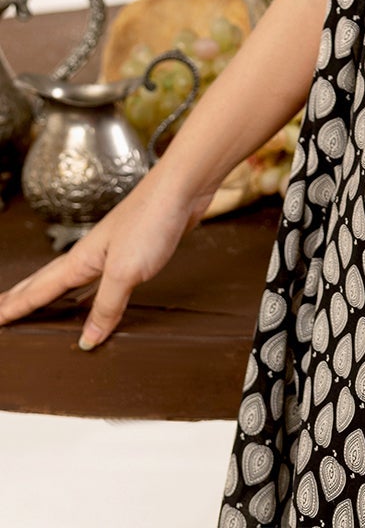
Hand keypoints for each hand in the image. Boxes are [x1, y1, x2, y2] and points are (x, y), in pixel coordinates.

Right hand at [0, 162, 216, 348]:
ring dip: (52, 293)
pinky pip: (100, 278)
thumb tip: (87, 340)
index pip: (40, 289)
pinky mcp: (134, 250)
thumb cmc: (152, 220)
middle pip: (48, 280)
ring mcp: (112, 250)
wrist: (183, 187)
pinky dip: (87, 292)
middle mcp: (92, 254)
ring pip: (73, 279)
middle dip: (23, 296)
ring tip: (35, 305)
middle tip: (3, 310)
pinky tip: (92, 298)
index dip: (17, 306)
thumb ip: (105, 306)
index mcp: (82, 259)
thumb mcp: (126, 271)